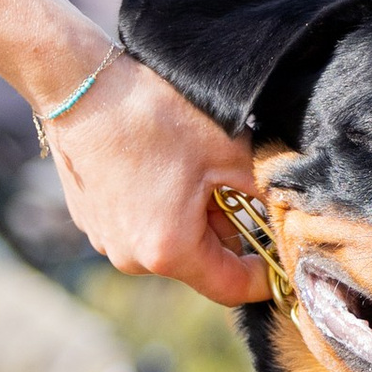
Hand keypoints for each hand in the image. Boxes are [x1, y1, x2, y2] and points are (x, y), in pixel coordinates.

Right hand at [44, 52, 267, 308]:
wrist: (78, 84)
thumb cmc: (153, 115)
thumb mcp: (228, 151)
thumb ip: (267, 192)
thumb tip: (294, 214)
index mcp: (169, 251)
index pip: (233, 288)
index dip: (265, 275)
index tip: (282, 253)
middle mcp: (132, 259)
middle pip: (201, 262)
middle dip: (224, 228)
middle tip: (231, 182)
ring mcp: (105, 241)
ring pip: (169, 242)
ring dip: (190, 216)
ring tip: (190, 167)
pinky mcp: (89, 221)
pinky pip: (139, 226)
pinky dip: (158, 206)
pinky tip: (158, 165)